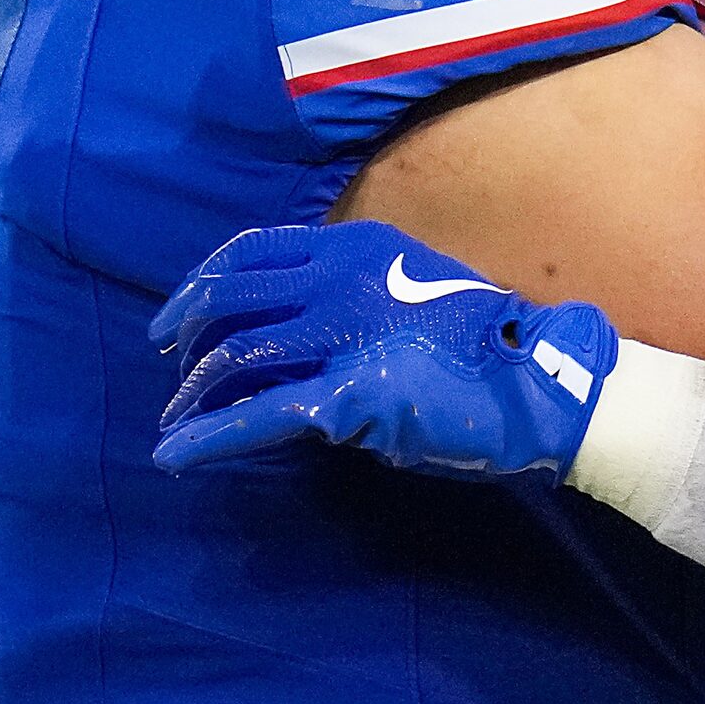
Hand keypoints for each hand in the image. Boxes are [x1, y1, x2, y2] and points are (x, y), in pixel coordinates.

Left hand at [151, 219, 617, 481]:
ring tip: (175, 421)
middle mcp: (337, 279)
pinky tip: (176, 456)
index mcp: (354, 247)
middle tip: (167, 363)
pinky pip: (258, 417)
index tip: (179, 312)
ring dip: (194, 393)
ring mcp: (340, 335)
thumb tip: (299, 323)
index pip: (251, 250)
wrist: (538, 378)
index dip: (202, 282)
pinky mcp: (344, 396)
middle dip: (184, 332)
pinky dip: (208, 438)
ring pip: (235, 356)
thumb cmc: (484, 340)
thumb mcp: (413, 287)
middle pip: (228, 298)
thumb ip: (354, 295)